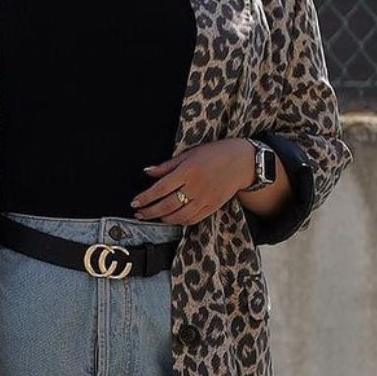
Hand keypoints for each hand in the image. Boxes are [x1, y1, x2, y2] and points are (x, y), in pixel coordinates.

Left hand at [129, 137, 255, 223]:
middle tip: (139, 213)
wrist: (243, 162)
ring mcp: (205, 199)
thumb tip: (147, 171)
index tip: (134, 202)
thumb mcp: (189, 154)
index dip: (146, 197)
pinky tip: (171, 219)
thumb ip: (167, 165)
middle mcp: (196, 187)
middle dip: (150, 212)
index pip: (161, 188)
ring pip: (179, 216)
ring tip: (153, 216)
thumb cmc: (215, 154)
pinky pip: (192, 219)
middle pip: (167, 205)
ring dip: (163, 219)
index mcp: (188, 171)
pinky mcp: (212, 207)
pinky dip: (179, 221)